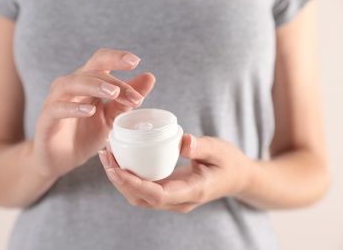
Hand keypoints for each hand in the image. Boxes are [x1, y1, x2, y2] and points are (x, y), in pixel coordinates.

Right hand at [32, 48, 155, 177]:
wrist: (60, 161)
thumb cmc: (85, 136)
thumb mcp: (111, 118)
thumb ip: (126, 100)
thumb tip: (149, 77)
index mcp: (87, 83)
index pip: (100, 61)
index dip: (116, 57)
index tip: (136, 61)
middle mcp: (70, 87)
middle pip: (90, 71)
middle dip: (114, 81)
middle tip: (134, 96)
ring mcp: (55, 102)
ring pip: (71, 84)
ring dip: (94, 86)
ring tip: (113, 93)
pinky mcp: (46, 120)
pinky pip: (57, 109)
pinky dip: (73, 108)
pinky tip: (89, 111)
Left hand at [99, 134, 254, 212]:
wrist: (237, 178)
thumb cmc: (229, 162)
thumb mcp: (219, 150)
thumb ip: (201, 147)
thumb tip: (182, 141)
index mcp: (192, 192)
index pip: (157, 195)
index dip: (133, 184)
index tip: (115, 168)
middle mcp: (179, 201)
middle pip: (141, 199)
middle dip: (119, 180)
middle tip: (105, 156)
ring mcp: (173, 199)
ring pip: (139, 197)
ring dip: (120, 180)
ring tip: (107, 156)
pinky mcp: (168, 192)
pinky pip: (143, 190)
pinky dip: (128, 178)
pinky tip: (120, 160)